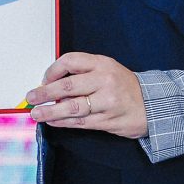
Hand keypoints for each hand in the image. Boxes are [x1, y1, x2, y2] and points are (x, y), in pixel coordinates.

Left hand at [26, 52, 147, 138]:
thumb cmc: (124, 85)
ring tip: (37, 113)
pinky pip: (81, 122)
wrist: (152, 105)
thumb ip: (83, 73)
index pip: (70, 61)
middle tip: (31, 97)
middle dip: (45, 93)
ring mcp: (107, 102)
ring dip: (51, 111)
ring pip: (72, 107)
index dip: (52, 70)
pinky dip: (63, 122)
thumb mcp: (107, 69)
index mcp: (102, 63)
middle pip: (68, 86)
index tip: (44, 79)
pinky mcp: (108, 120)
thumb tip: (52, 84)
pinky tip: (53, 121)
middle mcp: (105, 81)